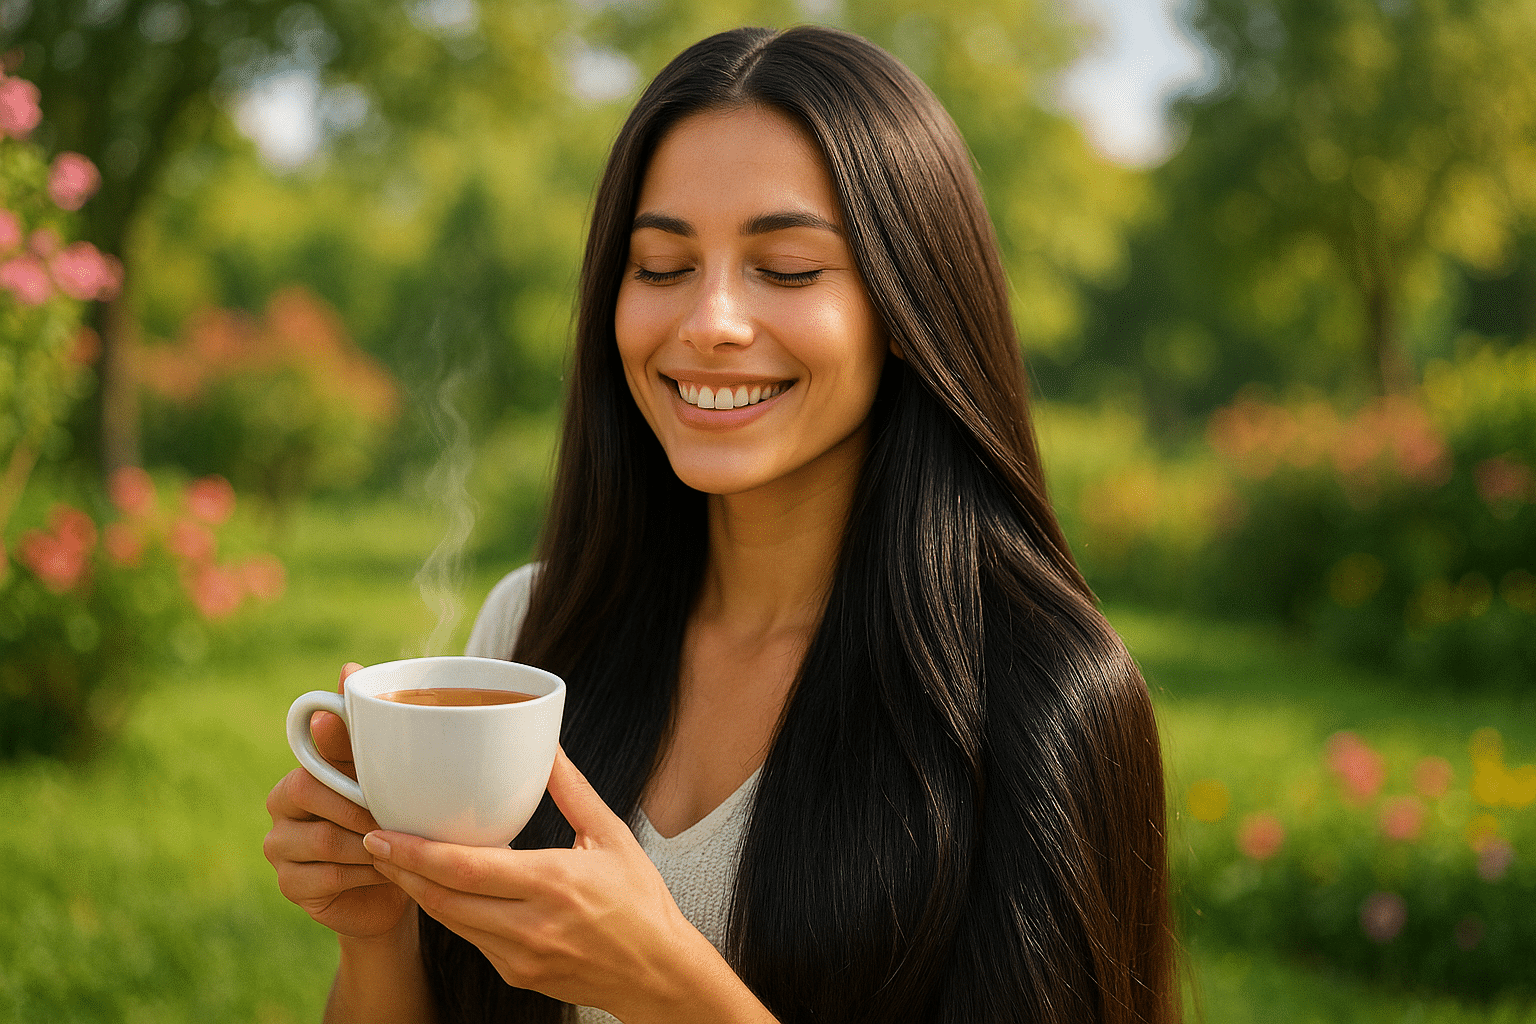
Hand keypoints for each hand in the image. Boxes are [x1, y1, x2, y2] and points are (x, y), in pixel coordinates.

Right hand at [264, 663, 415, 939]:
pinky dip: (363, 874)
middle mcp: (280, 805)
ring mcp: (279, 847)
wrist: (394, 885)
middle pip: (306, 791)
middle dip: (360, 806)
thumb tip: (347, 666)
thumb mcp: (385, 772)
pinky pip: (325, 877)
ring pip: (323, 840)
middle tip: (398, 815)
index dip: (340, 757)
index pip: (311, 756)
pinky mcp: (290, 886)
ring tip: (401, 846)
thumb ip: (365, 731)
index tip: (375, 772)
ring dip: (370, 844)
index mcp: (302, 769)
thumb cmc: (391, 817)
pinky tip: (387, 872)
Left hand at [361, 749, 726, 1019]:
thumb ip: (572, 791)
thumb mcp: (611, 836)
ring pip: (450, 922)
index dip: (415, 853)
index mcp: (552, 883)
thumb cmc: (640, 901)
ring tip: (393, 860)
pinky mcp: (516, 974)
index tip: (381, 832)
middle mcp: (530, 925)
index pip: (465, 870)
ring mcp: (519, 956)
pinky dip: (449, 912)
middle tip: (372, 840)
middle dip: (401, 870)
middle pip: (443, 899)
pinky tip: (438, 889)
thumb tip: (547, 744)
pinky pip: (471, 939)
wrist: (657, 974)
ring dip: (417, 892)